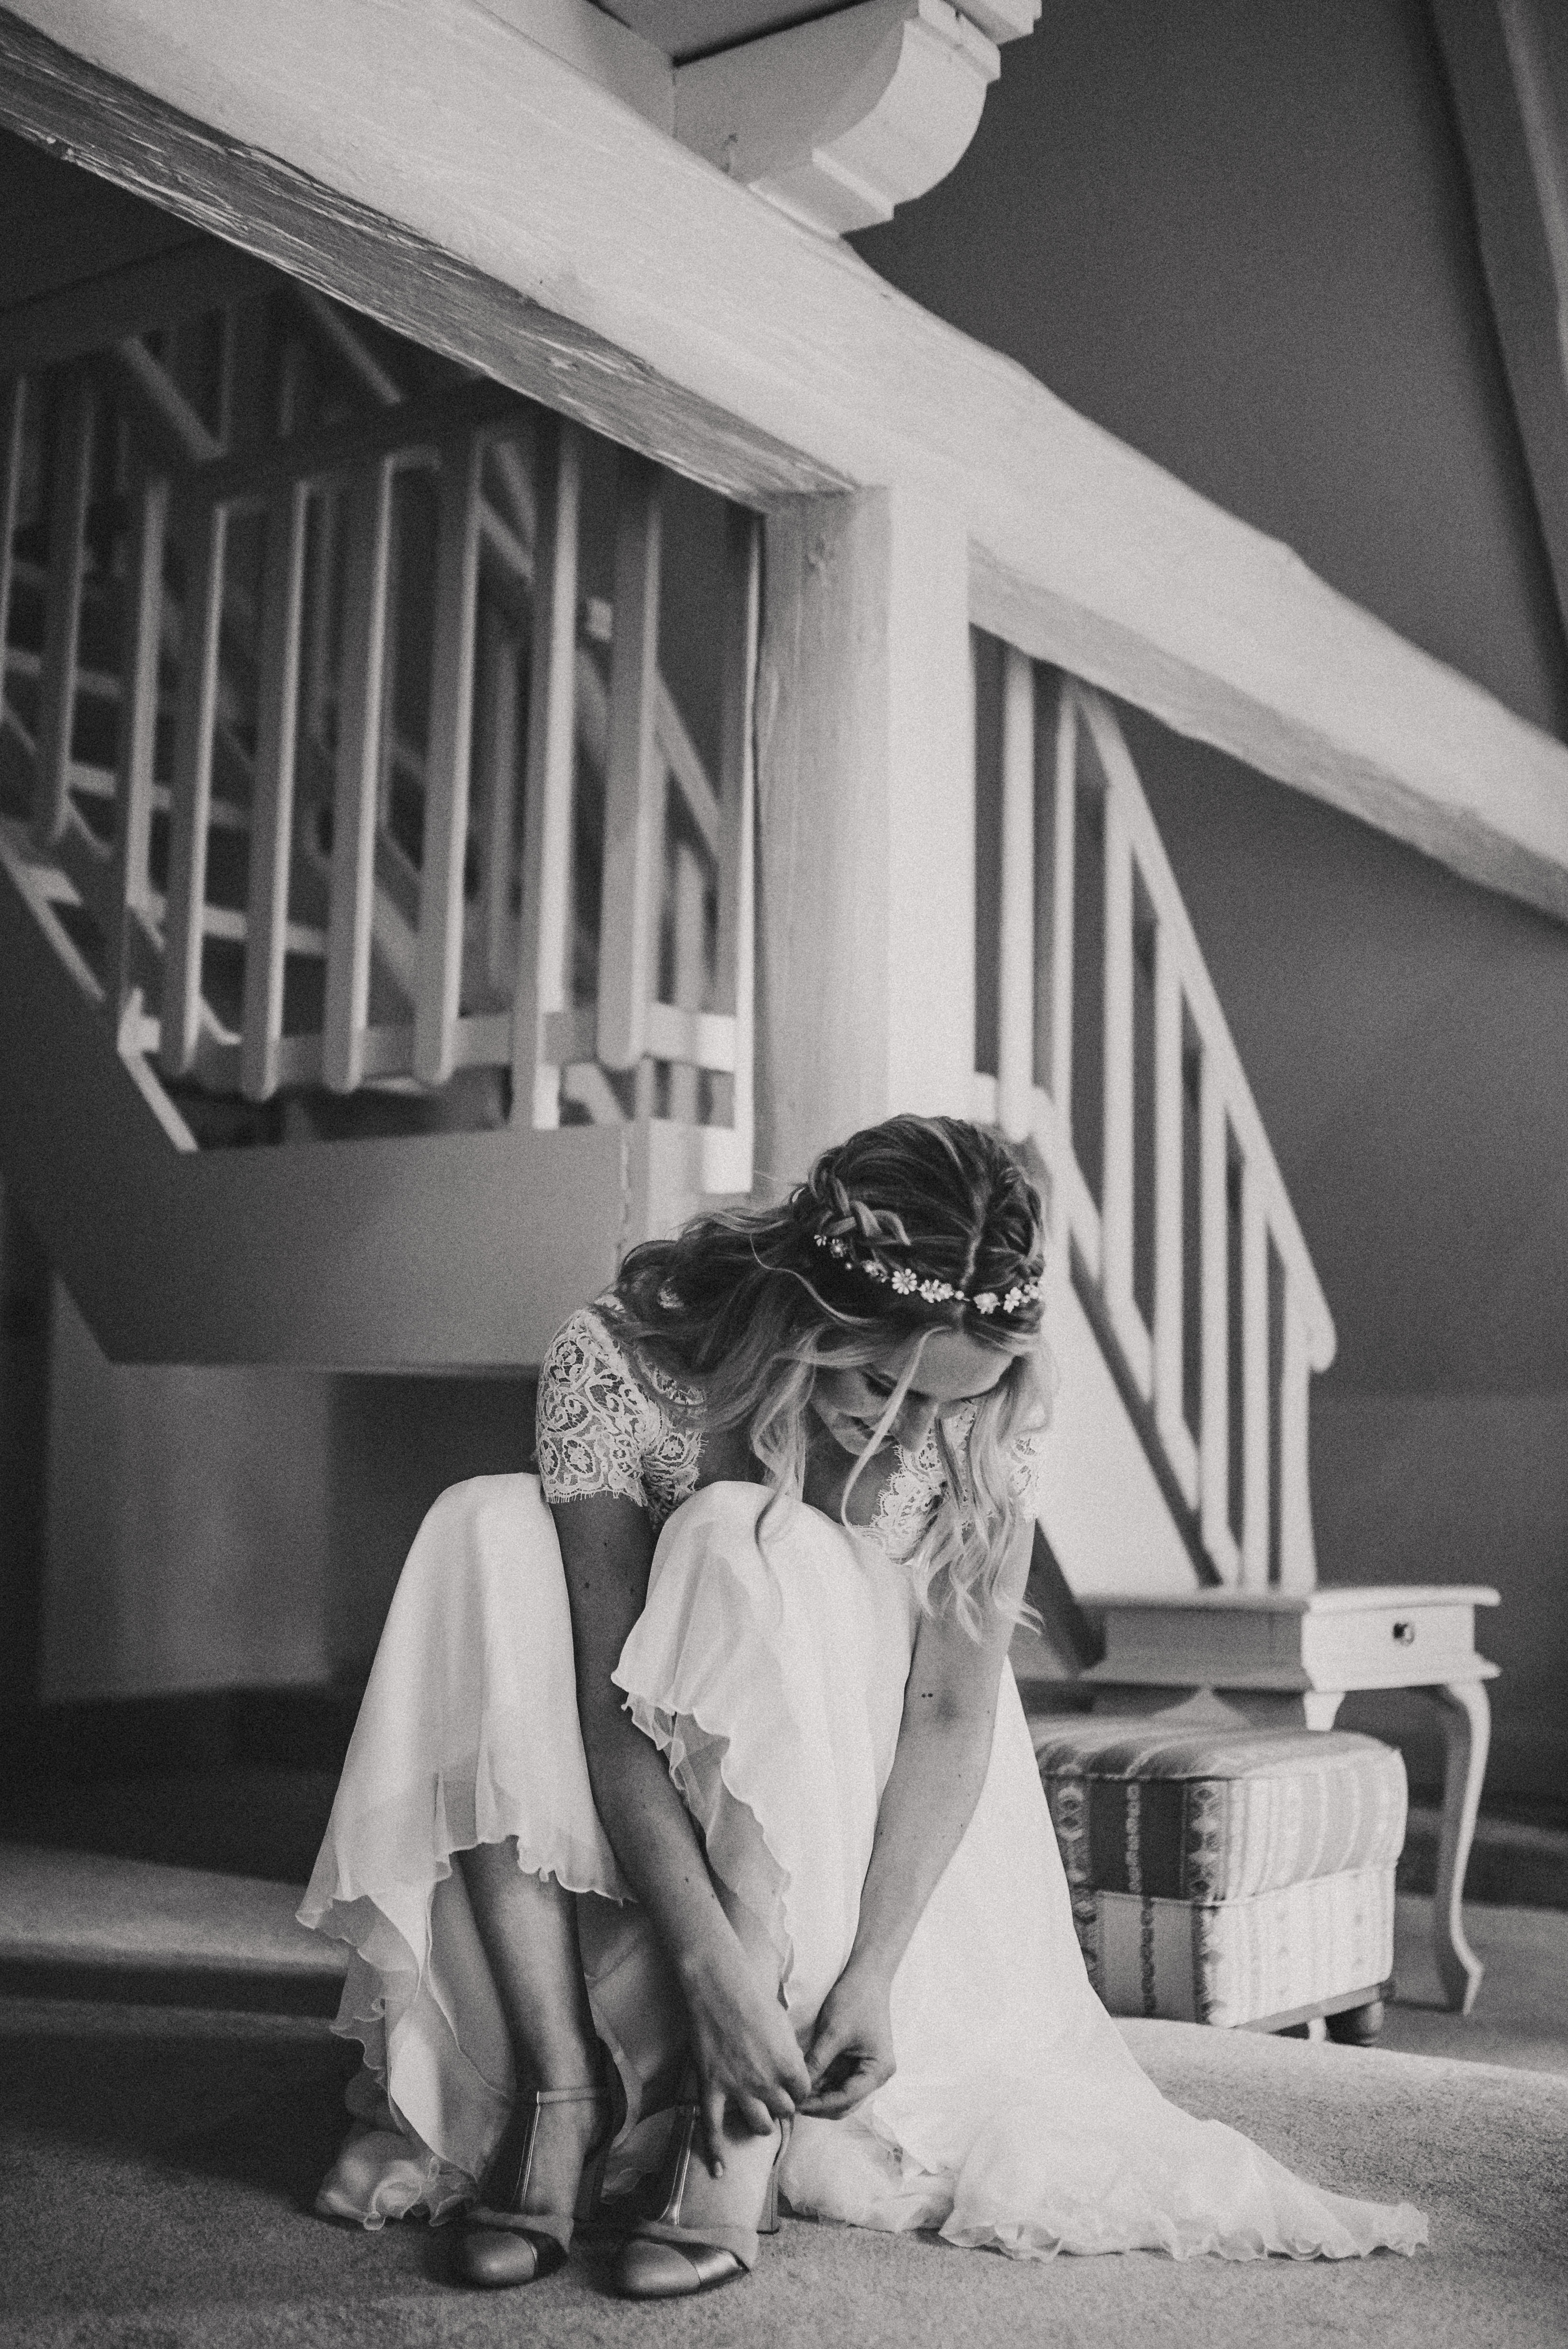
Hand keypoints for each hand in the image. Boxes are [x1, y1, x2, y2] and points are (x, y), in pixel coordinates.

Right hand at [679, 1933, 811, 2171]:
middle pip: (784, 2111)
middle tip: (776, 2099)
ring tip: (759, 2118)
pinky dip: (716, 2152)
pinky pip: (712, 2128)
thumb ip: (790, 2054)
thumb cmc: (754, 1997)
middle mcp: (767, 2083)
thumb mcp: (784, 2025)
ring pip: (759, 2125)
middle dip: (782, 2106)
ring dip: (761, 2123)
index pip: (803, 2094)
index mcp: (789, 2065)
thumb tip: (792, 2070)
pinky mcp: (712, 2088)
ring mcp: (738, 2088)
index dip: (799, 2090)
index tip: (793, 2087)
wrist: (719, 1986)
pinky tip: (719, 2171)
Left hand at [799, 1961, 895, 2117]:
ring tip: (794, 2094)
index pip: (846, 2099)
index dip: (819, 2105)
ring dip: (819, 2096)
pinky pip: (839, 2080)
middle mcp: (877, 2076)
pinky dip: (822, 2084)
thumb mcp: (833, 2032)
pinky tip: (804, 2081)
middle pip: (845, 2103)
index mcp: (878, 2071)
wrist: (867, 1974)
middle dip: (819, 2105)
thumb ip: (817, 2062)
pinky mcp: (858, 2061)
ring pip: (841, 2094)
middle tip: (791, 2102)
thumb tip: (796, 2087)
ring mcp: (868, 2069)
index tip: (794, 2104)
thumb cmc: (854, 2000)